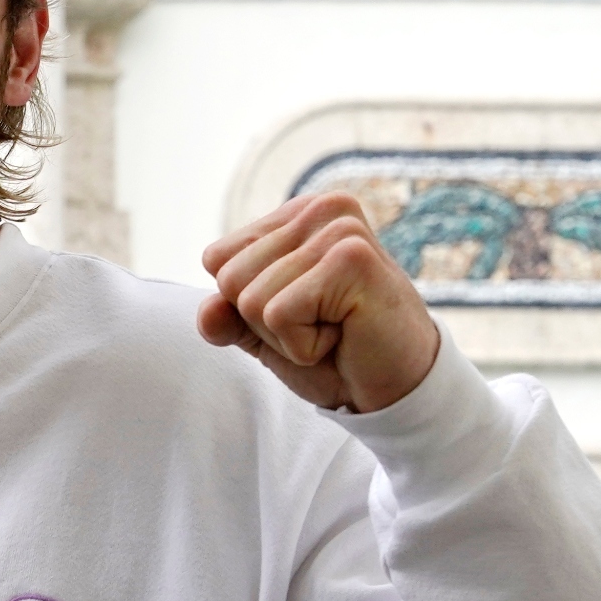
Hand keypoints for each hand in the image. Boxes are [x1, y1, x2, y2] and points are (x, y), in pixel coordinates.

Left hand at [198, 193, 439, 412]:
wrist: (394, 390)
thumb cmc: (335, 354)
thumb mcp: (265, 334)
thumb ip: (227, 316)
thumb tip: (206, 313)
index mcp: (296, 215)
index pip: (218, 259)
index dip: (248, 305)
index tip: (302, 312)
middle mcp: (319, 210)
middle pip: (230, 279)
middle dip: (266, 322)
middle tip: (321, 326)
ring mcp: (338, 230)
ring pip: (251, 299)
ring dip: (287, 335)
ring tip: (335, 330)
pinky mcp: (351, 259)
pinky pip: (279, 314)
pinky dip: (304, 345)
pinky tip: (345, 335)